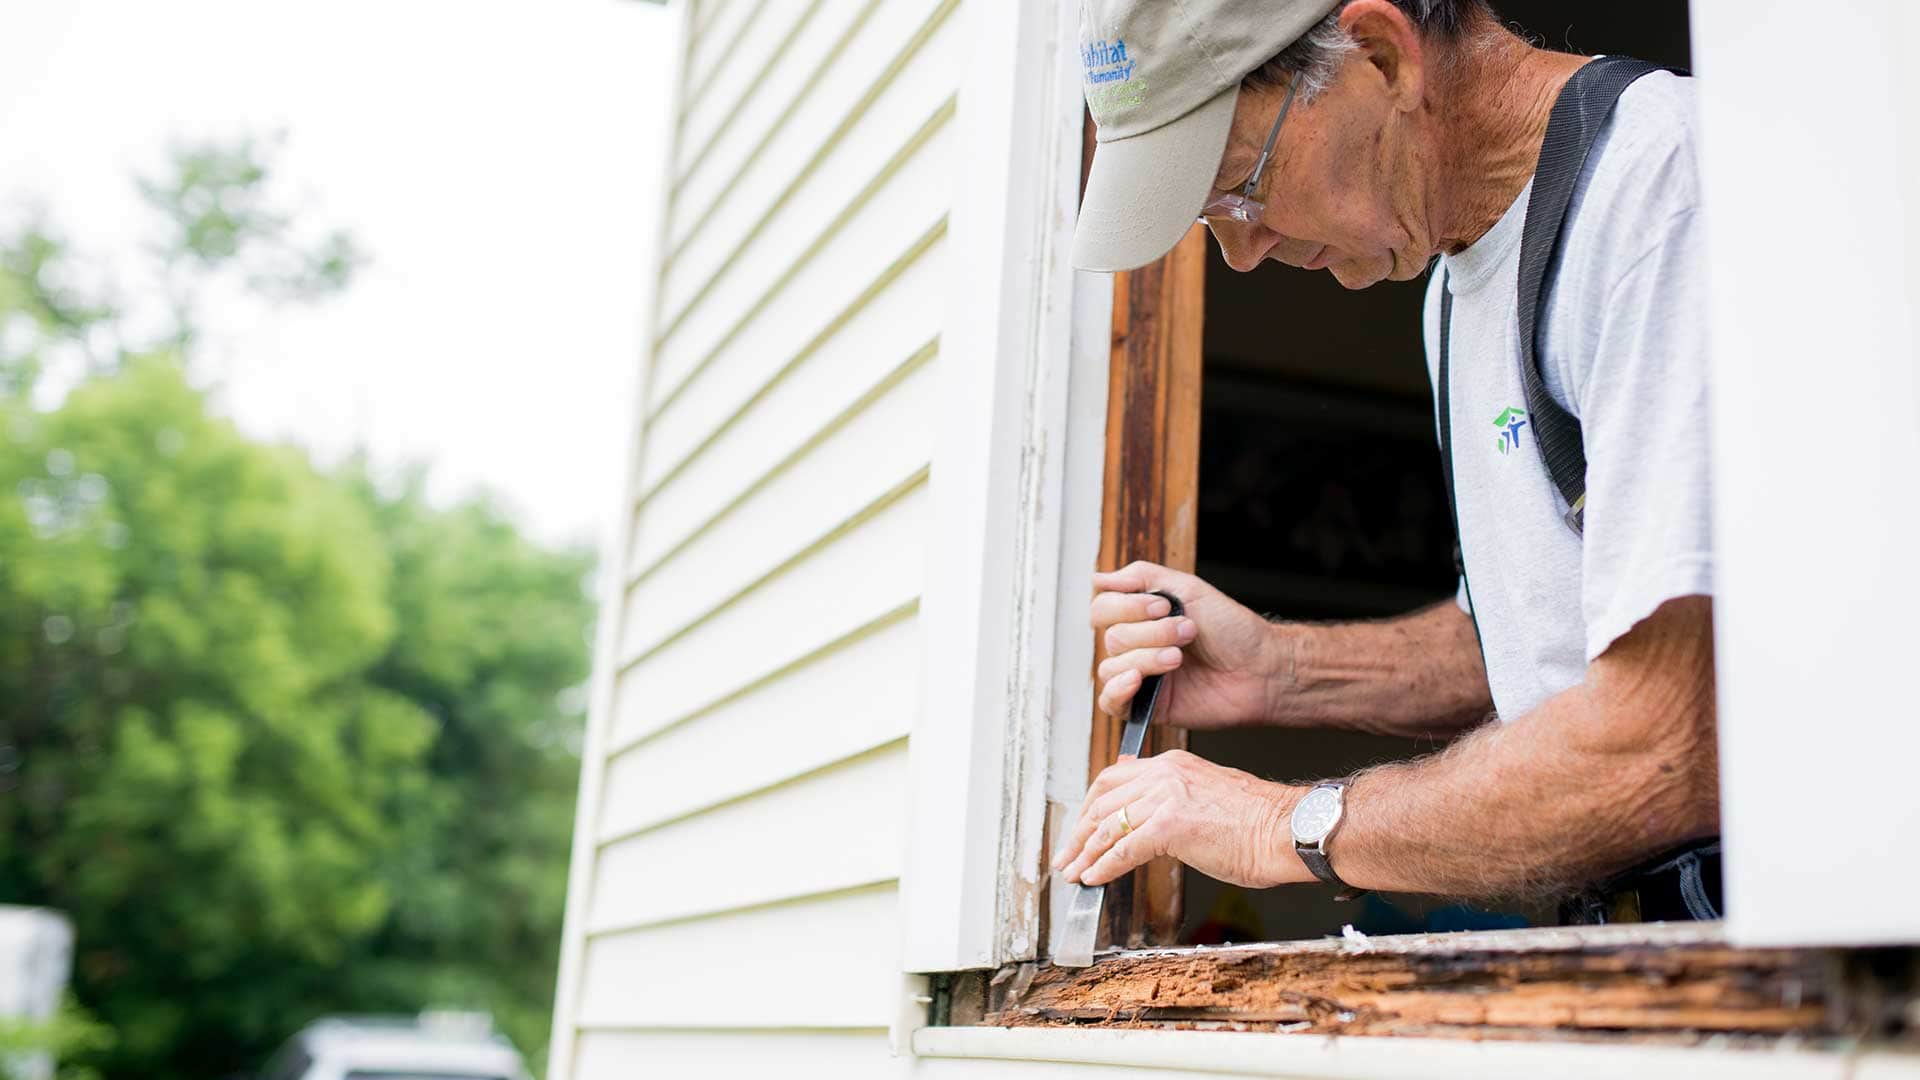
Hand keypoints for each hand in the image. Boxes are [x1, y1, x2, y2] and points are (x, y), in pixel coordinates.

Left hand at [1051, 748, 1309, 888]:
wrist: (1287, 830)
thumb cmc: (1257, 823)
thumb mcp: (1206, 794)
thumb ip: (1173, 796)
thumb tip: (1144, 812)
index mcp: (1172, 764)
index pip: (1115, 779)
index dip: (1091, 807)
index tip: (1082, 828)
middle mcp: (1164, 774)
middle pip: (1103, 800)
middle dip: (1080, 831)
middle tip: (1067, 855)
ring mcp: (1165, 798)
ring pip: (1109, 826)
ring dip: (1085, 853)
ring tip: (1073, 872)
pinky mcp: (1170, 826)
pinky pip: (1123, 849)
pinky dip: (1103, 866)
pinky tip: (1094, 878)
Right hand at [1092, 561, 1289, 729]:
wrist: (1261, 668)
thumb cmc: (1232, 630)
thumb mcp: (1188, 588)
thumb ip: (1141, 577)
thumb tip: (1098, 577)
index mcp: (1142, 618)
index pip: (1103, 608)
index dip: (1127, 606)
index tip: (1163, 605)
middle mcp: (1137, 646)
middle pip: (1111, 637)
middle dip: (1150, 632)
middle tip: (1187, 632)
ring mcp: (1141, 677)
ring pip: (1111, 666)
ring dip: (1146, 657)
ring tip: (1180, 657)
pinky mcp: (1147, 706)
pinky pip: (1110, 702)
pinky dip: (1118, 689)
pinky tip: (1139, 681)